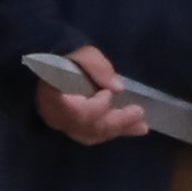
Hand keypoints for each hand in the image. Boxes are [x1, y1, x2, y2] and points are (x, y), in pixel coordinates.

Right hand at [34, 43, 148, 143]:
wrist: (55, 67)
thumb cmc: (69, 60)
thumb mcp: (84, 54)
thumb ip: (97, 67)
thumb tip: (118, 88)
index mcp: (50, 94)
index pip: (73, 111)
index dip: (94, 107)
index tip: (108, 94)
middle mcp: (53, 115)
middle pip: (85, 126)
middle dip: (114, 121)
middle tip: (139, 112)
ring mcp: (61, 125)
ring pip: (91, 134)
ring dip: (118, 129)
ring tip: (141, 124)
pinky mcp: (71, 130)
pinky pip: (94, 135)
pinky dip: (114, 131)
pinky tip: (135, 128)